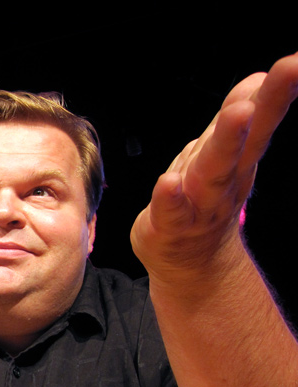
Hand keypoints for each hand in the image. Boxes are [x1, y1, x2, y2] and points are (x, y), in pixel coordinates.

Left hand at [131, 52, 297, 282]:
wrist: (190, 262)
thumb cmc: (203, 199)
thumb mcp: (223, 156)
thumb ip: (237, 120)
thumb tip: (257, 78)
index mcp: (238, 157)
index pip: (259, 118)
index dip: (278, 88)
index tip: (296, 59)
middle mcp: (225, 179)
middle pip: (244, 140)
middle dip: (263, 106)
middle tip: (281, 72)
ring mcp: (199, 204)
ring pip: (213, 172)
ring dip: (226, 143)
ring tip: (238, 113)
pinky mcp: (170, 226)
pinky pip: (170, 211)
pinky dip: (169, 198)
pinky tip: (168, 182)